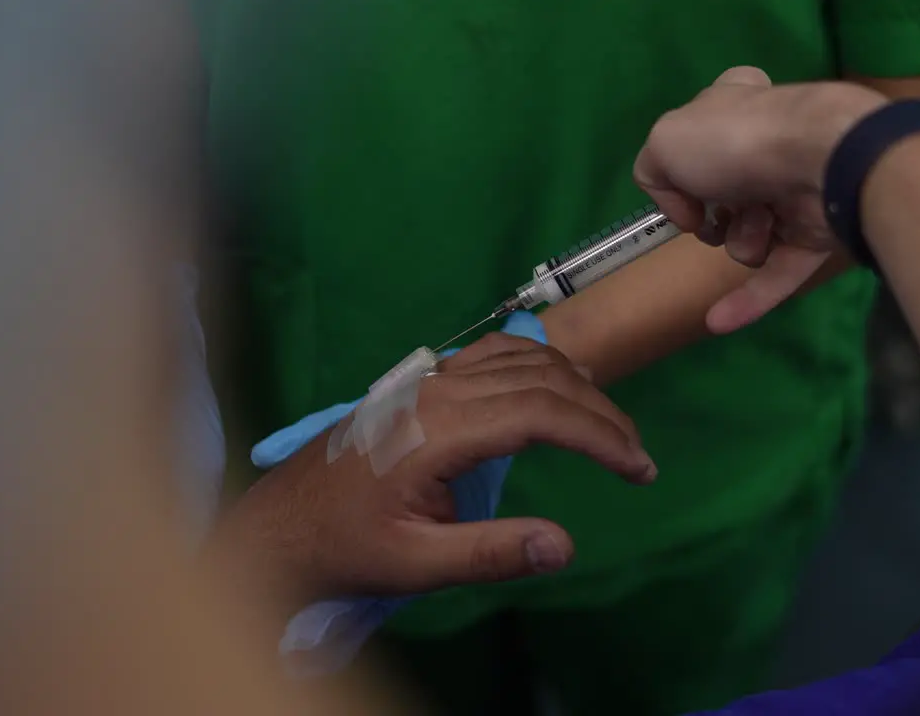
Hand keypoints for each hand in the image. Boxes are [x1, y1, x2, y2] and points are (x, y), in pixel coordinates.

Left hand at [209, 333, 653, 610]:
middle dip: (601, 416)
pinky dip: (540, 364)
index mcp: (439, 429)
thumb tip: (566, 545)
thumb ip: (490, 554)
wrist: (279, 524)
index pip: (542, 412)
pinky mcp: (423, 384)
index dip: (601, 436)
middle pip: (542, 380)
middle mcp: (439, 390)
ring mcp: (429, 380)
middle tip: (639, 459)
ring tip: (612, 430)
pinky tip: (559, 384)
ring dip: (577, 386)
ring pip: (522, 359)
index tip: (640, 470)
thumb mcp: (415, 564)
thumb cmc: (346, 547)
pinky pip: (494, 354)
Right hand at [633, 66, 887, 332]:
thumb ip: (654, 172)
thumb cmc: (736, 140)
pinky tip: (719, 321)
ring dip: (741, 242)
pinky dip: (750, 298)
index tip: (687, 176)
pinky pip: (778, 275)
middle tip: (716, 208)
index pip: (710, 125)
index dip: (692, 154)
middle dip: (714, 212)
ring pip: (750, 235)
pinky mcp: (818, 234)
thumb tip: (688, 212)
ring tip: (756, 225)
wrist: (822, 159)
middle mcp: (768, 146)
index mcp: (736, 108)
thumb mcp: (665, 142)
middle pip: (726, 193)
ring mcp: (796, 191)